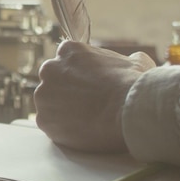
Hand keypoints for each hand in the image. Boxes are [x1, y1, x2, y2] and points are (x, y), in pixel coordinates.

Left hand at [34, 40, 155, 152]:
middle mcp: (50, 69)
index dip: (78, 75)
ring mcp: (44, 95)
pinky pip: (50, 124)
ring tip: (85, 119)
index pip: (66, 61)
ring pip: (49, 104)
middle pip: (53, 81)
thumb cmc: (133, 84)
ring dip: (62, 111)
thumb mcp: (136, 62)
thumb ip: (125, 60)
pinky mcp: (43, 119)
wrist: (128, 111)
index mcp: (68, 50)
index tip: (89, 86)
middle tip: (86, 104)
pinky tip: (80, 130)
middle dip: (66, 92)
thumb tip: (134, 62)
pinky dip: (62, 128)